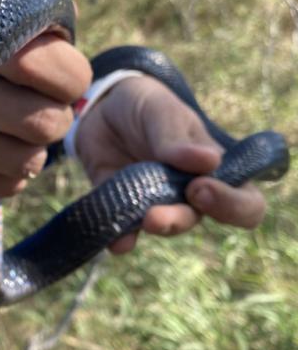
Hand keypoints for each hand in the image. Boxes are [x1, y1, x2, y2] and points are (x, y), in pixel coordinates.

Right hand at [0, 11, 92, 197]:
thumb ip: (18, 21)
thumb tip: (69, 14)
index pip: (56, 68)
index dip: (68, 79)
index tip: (54, 82)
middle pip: (48, 123)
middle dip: (53, 120)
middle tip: (36, 111)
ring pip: (30, 161)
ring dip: (29, 151)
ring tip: (10, 135)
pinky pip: (4, 186)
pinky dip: (6, 174)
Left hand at [75, 75, 265, 253]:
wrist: (103, 108)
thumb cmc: (148, 107)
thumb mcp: (162, 112)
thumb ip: (178, 139)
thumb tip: (210, 162)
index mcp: (213, 169)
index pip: (245, 202)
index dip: (233, 206)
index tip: (201, 187)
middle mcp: (187, 193)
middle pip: (194, 219)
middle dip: (177, 221)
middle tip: (155, 215)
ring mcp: (154, 203)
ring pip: (160, 228)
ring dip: (148, 229)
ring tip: (137, 221)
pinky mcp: (121, 209)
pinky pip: (124, 231)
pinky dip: (120, 239)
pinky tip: (115, 242)